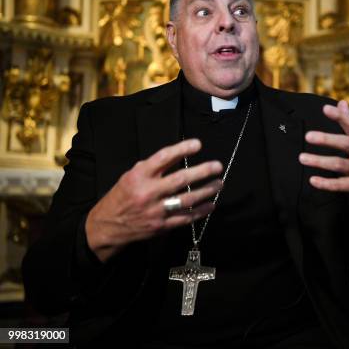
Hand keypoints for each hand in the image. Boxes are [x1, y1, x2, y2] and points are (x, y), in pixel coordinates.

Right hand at [85, 139, 222, 261]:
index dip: (181, 149)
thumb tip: (176, 156)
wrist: (107, 225)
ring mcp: (156, 210)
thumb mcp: (130, 176)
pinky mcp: (161, 225)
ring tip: (219, 183)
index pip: (163, 158)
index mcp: (138, 176)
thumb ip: (151, 168)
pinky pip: (186, 217)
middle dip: (202, 171)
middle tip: (217, 166)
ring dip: (206, 191)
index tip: (198, 144)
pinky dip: (201, 211)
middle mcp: (148, 192)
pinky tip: (212, 204)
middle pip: (180, 179)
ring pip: (187, 199)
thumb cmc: (122, 196)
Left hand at [298, 100, 348, 192]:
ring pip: (340, 165)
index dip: (341, 117)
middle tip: (307, 136)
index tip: (326, 109)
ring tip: (302, 157)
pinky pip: (340, 185)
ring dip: (320, 161)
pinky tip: (313, 180)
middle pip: (347, 144)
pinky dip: (325, 183)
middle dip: (326, 139)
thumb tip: (341, 103)